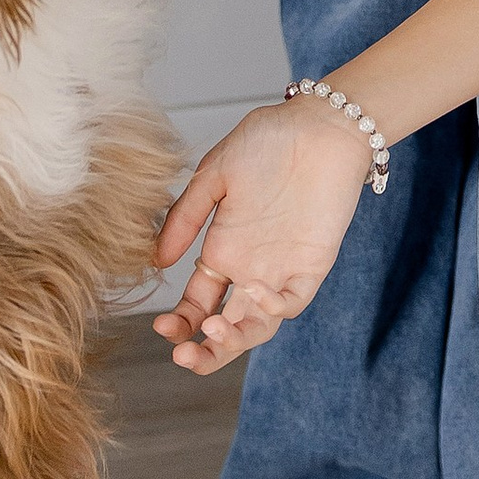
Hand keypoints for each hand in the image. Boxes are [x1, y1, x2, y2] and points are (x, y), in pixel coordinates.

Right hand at [152, 98, 374, 372]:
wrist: (320, 124)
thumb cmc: (267, 140)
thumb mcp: (213, 175)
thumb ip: (185, 217)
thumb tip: (157, 261)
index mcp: (223, 251)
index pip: (198, 303)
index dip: (180, 322)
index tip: (162, 327)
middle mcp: (250, 268)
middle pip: (226, 327)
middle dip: (205, 351)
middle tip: (183, 354)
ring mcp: (281, 270)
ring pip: (258, 325)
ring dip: (234, 339)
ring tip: (213, 331)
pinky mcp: (312, 266)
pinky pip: (292, 302)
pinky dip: (273, 308)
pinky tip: (253, 293)